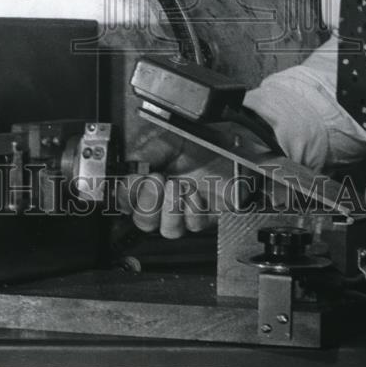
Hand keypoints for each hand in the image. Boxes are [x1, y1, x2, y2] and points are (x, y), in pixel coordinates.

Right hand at [116, 127, 236, 237]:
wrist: (238, 141)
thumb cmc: (206, 137)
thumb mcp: (171, 136)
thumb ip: (148, 151)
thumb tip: (132, 165)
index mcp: (153, 179)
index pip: (128, 199)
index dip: (126, 194)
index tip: (133, 179)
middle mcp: (168, 198)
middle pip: (144, 221)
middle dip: (146, 203)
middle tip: (155, 181)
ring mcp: (188, 209)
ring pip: (169, 230)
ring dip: (169, 210)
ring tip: (176, 186)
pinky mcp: (211, 215)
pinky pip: (196, 225)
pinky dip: (193, 210)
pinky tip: (195, 194)